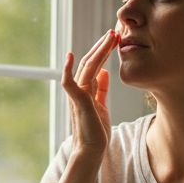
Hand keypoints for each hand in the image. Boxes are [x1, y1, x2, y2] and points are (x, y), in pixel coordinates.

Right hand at [61, 29, 117, 152]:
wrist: (92, 151)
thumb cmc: (96, 132)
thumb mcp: (102, 106)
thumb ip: (101, 89)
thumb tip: (105, 72)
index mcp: (88, 90)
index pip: (95, 65)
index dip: (104, 51)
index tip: (116, 39)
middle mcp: (81, 90)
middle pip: (91, 62)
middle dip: (103, 46)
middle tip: (115, 32)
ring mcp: (78, 95)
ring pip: (87, 68)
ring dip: (98, 51)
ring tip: (110, 37)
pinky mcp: (77, 102)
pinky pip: (69, 83)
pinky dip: (67, 69)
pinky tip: (70, 56)